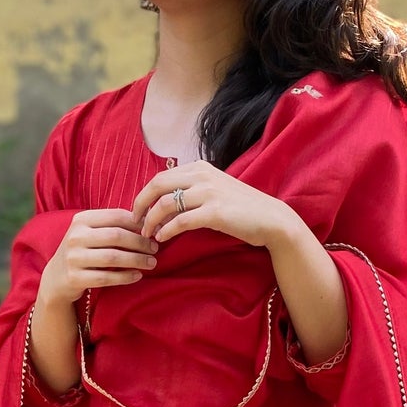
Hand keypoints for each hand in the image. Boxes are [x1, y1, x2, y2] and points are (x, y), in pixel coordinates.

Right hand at [38, 207, 158, 306]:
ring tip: (151, 263)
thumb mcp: (91, 233)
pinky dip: (125, 277)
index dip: (138, 223)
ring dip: (136, 260)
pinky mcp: (75, 278)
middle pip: (116, 236)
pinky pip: (106, 278)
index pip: (116, 216)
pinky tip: (138, 276)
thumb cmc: (82, 252)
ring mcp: (73, 258)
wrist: (56, 278)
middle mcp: (75, 237)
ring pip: (113, 258)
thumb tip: (148, 220)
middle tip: (155, 249)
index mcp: (81, 220)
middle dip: (140, 243)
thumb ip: (112, 225)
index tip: (152, 231)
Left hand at [131, 161, 295, 250]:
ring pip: (165, 203)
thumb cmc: (241, 209)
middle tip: (136, 223)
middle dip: (140, 205)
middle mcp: (202, 175)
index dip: (144, 195)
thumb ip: (191, 190)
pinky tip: (162, 239)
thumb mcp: (214, 190)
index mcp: (199, 167)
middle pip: (157, 185)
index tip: (138, 212)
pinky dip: (167, 231)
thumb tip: (164, 202)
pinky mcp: (214, 212)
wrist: (271, 219)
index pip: (160, 177)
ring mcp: (208, 192)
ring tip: (148, 235)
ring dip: (151, 221)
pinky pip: (181, 221)